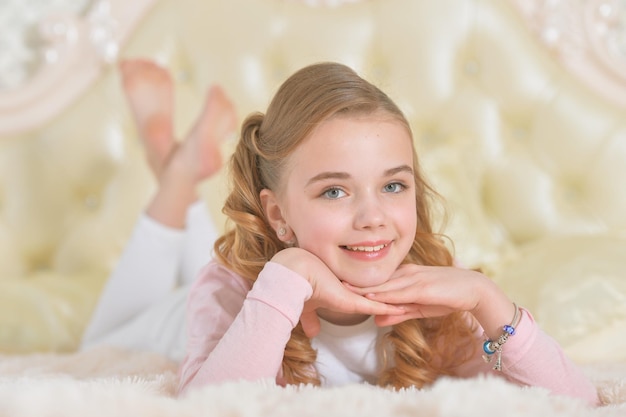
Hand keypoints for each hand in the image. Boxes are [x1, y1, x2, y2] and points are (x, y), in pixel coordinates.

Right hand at [270, 248, 404, 336]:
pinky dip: (389, 308)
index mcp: (344, 291)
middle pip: (379, 293)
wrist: (292, 275)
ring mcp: (353, 293)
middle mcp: (351, 290)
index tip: (394, 298)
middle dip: (396, 296)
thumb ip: (311, 320)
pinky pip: (375, 305)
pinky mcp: (351, 299)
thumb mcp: (306, 308)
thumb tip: (312, 333)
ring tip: (415, 303)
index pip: (368, 294)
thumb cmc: (296, 288)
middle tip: (413, 298)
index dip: (381, 296)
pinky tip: (403, 310)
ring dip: (397, 302)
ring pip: (381, 298)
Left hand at [345, 264, 513, 337]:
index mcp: (405, 275)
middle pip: (377, 280)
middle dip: (355, 284)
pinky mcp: (421, 286)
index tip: (341, 285)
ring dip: (364, 288)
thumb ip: (399, 313)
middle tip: (334, 285)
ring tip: (345, 290)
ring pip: (384, 285)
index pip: (379, 281)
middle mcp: (406, 274)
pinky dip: (384, 295)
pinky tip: (371, 296)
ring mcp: (414, 278)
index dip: (359, 283)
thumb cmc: (447, 297)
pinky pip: (399, 292)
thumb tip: (377, 320)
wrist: (473, 290)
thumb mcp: (419, 308)